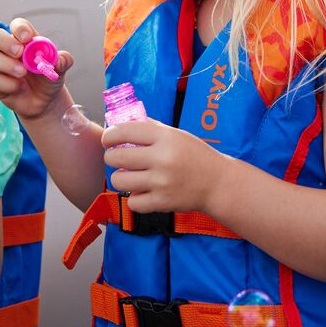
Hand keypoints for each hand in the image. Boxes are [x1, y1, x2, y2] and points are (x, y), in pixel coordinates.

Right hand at [0, 19, 73, 120]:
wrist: (45, 101)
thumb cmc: (48, 78)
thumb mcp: (60, 69)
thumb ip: (63, 61)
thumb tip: (59, 60)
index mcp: (24, 41)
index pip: (17, 26)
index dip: (20, 28)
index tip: (27, 37)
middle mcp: (9, 50)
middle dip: (6, 42)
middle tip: (19, 52)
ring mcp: (0, 66)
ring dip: (7, 64)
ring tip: (23, 73)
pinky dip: (9, 84)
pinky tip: (20, 87)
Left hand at [102, 119, 221, 212]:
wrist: (218, 182)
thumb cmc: (196, 156)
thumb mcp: (176, 135)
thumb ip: (151, 129)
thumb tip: (122, 124)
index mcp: (165, 137)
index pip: (124, 131)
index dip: (109, 135)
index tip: (107, 139)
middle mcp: (162, 158)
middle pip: (115, 157)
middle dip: (112, 157)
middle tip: (117, 158)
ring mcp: (161, 182)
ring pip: (119, 180)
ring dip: (120, 178)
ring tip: (130, 176)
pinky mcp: (162, 202)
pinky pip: (132, 202)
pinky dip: (135, 198)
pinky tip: (143, 192)